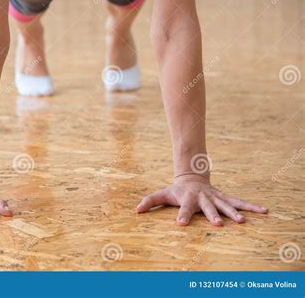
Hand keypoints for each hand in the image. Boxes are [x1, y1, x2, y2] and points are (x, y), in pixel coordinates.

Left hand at [136, 174, 267, 225]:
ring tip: (243, 221)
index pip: (183, 208)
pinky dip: (251, 206)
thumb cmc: (176, 189)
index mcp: (188, 198)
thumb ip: (150, 201)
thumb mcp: (163, 193)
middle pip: (208, 207)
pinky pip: (239, 202)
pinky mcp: (225, 197)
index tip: (180, 225)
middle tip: (217, 224)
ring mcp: (215, 197)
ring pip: (226, 204)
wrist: (192, 176)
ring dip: (234, 212)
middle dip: (212, 215)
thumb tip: (136, 210)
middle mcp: (203, 198)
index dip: (182, 215)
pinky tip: (264, 210)